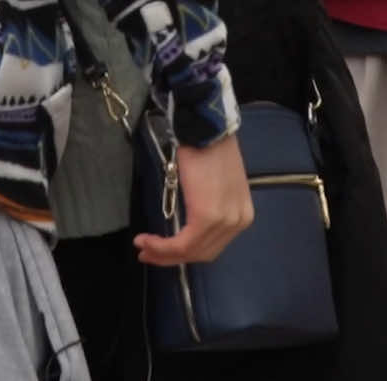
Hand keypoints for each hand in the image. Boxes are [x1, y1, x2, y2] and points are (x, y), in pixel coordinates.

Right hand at [134, 132, 253, 266]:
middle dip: (173, 258)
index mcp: (242, 215)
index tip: (162, 249)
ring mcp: (223, 222)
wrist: (205, 128)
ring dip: (164, 254)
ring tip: (143, 249)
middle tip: (148, 254)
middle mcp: (238, 223)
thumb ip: (209, 205)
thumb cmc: (206, 147)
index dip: (186, 252)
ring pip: (191, 252)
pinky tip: (147, 241)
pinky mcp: (206, 219)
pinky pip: (183, 244)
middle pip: (203, 253)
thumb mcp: (215, 183)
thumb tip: (190, 217)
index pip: (213, 245)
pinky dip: (163, 247)